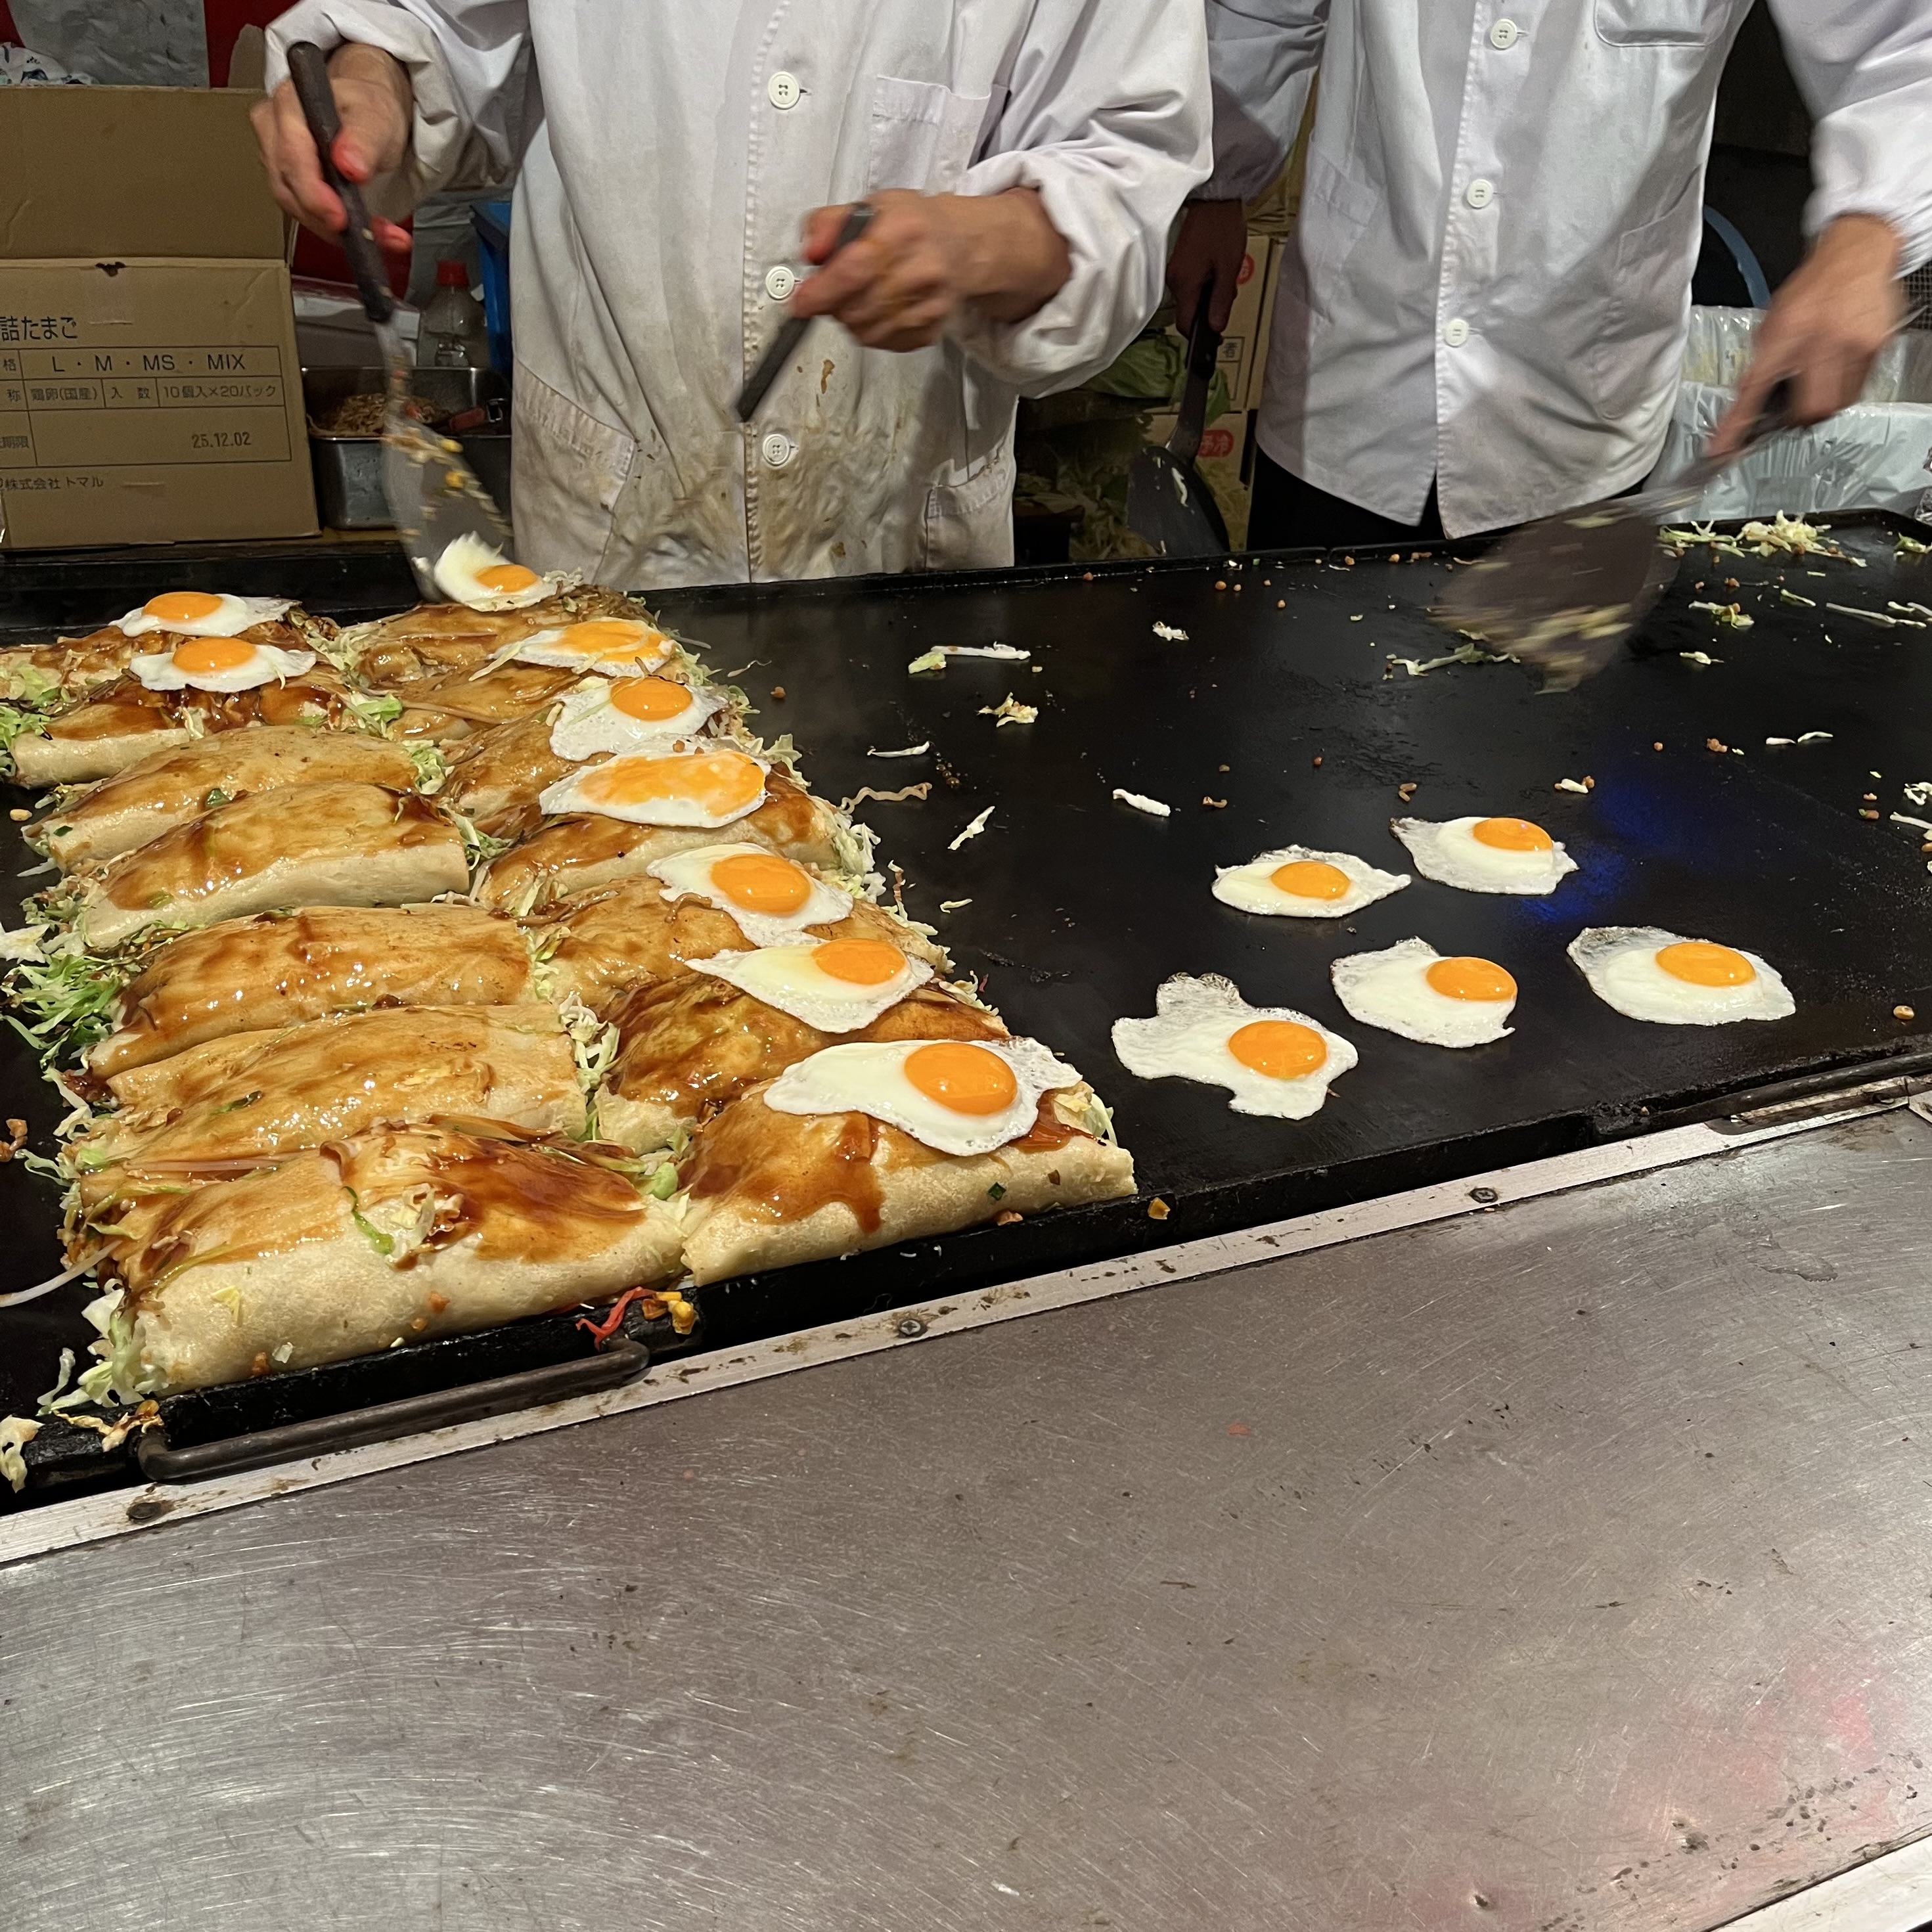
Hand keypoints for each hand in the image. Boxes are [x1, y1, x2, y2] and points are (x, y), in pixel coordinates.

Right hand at [251, 42, 414, 254]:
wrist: (370, 115)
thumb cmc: (368, 109)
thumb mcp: (376, 118)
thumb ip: (363, 140)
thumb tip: (349, 165)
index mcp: (291, 104)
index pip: (292, 156)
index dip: (314, 193)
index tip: (340, 217)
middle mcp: (274, 129)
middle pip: (289, 188)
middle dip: (329, 220)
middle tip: (367, 234)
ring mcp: (276, 156)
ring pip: (295, 207)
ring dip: (336, 230)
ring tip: (378, 234)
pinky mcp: (287, 180)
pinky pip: (305, 213)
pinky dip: (335, 229)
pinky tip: (364, 233)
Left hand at [788, 187, 1070, 351]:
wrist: (961, 246)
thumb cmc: (910, 225)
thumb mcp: (867, 206)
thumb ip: (828, 223)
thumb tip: (810, 254)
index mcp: (903, 230)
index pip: (855, 268)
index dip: (822, 291)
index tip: (800, 302)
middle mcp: (922, 270)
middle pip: (857, 308)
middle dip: (833, 304)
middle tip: (833, 290)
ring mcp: (930, 305)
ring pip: (867, 332)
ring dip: (849, 319)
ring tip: (857, 296)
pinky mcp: (931, 331)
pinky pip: (883, 344)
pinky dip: (869, 331)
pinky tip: (877, 309)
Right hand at [1167, 199, 1246, 334]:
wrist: (1213, 199)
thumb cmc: (1222, 230)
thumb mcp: (1228, 269)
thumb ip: (1220, 301)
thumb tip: (1215, 328)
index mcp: (1184, 284)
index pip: (1184, 324)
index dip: (1199, 336)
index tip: (1216, 338)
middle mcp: (1174, 281)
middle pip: (1189, 311)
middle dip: (1209, 311)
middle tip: (1229, 296)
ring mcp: (1175, 271)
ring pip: (1191, 297)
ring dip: (1209, 296)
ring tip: (1226, 278)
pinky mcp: (1179, 263)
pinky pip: (1190, 284)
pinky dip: (1205, 284)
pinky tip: (1218, 271)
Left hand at [1711, 213, 1902, 455]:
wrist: (1857, 252)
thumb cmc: (1813, 286)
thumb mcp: (1775, 317)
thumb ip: (1763, 356)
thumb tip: (1750, 394)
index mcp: (1785, 333)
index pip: (1753, 389)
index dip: (1736, 424)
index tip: (1721, 448)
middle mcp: (1819, 341)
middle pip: (1809, 410)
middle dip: (1800, 418)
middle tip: (1795, 409)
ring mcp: (1851, 345)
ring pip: (1836, 403)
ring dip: (1825, 402)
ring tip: (1821, 379)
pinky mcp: (1875, 346)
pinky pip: (1858, 386)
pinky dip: (1846, 385)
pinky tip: (1841, 363)